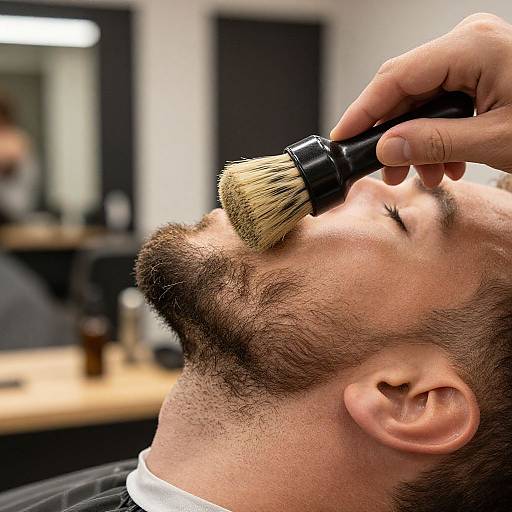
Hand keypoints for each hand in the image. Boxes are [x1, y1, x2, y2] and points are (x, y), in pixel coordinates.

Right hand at [330, 13, 511, 187]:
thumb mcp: (496, 142)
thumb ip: (434, 143)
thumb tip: (386, 147)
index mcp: (472, 48)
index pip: (395, 78)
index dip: (362, 111)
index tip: (342, 137)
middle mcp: (468, 44)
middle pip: (405, 90)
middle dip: (393, 136)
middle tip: (388, 173)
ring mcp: (473, 56)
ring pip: (421, 100)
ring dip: (417, 142)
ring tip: (426, 175)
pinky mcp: (479, 71)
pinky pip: (441, 102)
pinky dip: (437, 136)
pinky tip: (447, 162)